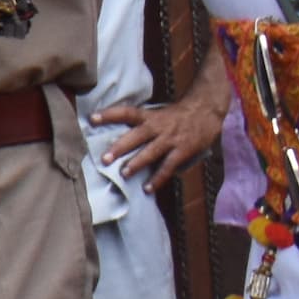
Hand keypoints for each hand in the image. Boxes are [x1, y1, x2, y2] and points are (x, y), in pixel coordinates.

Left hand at [94, 82, 227, 188]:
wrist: (207, 110)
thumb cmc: (178, 114)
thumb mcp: (157, 113)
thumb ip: (141, 123)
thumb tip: (116, 132)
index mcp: (149, 116)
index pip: (126, 112)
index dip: (109, 114)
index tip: (92, 118)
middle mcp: (157, 127)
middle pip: (136, 136)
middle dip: (120, 147)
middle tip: (104, 159)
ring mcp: (170, 139)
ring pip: (151, 152)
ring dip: (136, 164)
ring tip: (123, 174)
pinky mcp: (182, 151)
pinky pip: (168, 166)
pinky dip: (158, 178)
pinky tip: (147, 188)